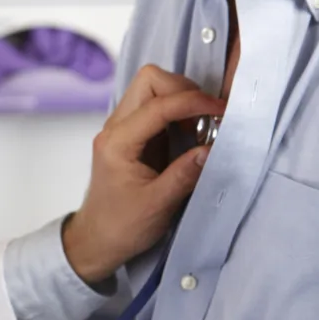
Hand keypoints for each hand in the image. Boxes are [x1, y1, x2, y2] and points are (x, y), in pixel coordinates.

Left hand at [63, 65, 224, 283]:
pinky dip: (177, 111)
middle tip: (208, 116)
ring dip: (181, 99)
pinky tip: (191, 134)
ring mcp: (121, 128)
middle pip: (150, 80)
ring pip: (152, 88)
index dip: (193, 102)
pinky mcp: (132, 134)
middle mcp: (115, 128)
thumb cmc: (122, 226)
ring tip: (202, 128)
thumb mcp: (157, 206)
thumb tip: (213, 149)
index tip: (222, 112)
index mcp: (117, 143)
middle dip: (184, 90)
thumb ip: (184, 175)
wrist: (96, 239)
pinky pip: (155, 106)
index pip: (158, 105)